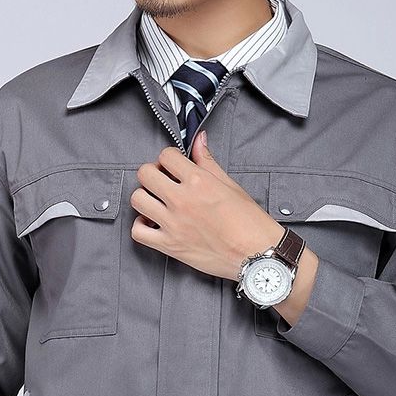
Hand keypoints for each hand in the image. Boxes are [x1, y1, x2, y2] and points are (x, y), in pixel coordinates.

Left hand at [130, 131, 284, 280]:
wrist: (257, 254)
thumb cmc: (249, 223)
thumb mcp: (230, 185)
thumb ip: (208, 161)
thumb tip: (199, 140)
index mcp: (199, 182)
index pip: (166, 156)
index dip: (169, 158)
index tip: (173, 165)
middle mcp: (182, 201)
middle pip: (145, 174)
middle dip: (152, 173)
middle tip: (162, 179)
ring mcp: (173, 224)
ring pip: (137, 199)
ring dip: (144, 197)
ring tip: (156, 201)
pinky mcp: (170, 246)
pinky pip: (138, 232)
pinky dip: (141, 226)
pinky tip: (152, 222)